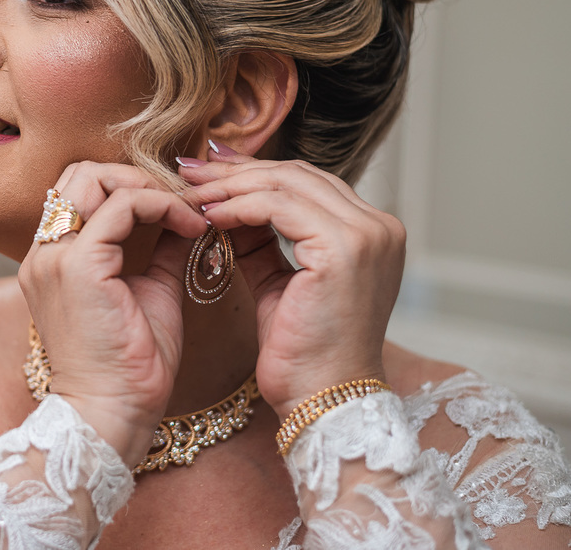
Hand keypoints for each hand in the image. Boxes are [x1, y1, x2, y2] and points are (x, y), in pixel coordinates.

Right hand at [18, 162, 207, 464]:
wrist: (113, 415)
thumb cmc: (130, 368)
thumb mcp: (149, 293)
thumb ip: (159, 251)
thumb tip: (186, 219)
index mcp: (53, 260)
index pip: (80, 190)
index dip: (129, 184)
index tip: (177, 204)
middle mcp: (44, 253)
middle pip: (80, 173)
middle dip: (136, 175)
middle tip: (182, 200)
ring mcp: (55, 257)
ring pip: (95, 178)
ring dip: (147, 185)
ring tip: (185, 209)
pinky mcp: (78, 265)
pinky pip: (122, 206)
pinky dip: (162, 205)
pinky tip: (190, 225)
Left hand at [179, 148, 404, 416]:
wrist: (323, 400)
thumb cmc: (302, 352)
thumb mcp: (279, 282)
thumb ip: (260, 240)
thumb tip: (224, 201)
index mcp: (373, 232)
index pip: (306, 182)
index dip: (254, 172)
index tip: (209, 170)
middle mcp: (380, 227)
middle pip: (297, 175)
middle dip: (237, 170)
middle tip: (190, 170)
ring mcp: (366, 235)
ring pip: (285, 184)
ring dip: (230, 185)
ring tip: (191, 191)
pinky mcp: (343, 249)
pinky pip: (277, 207)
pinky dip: (237, 206)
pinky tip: (208, 215)